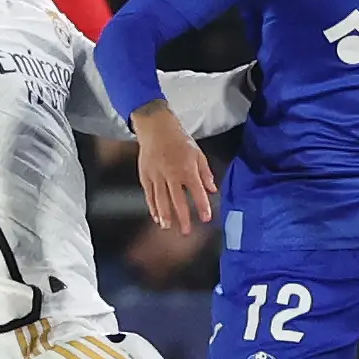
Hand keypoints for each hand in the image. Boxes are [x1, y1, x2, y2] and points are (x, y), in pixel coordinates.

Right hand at [132, 101, 213, 234]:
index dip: (202, 205)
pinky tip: (156, 217)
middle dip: (182, 217)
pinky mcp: (145, 175)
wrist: (156, 127)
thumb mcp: (198, 153)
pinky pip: (149, 194)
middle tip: (186, 231)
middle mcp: (171, 174)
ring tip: (167, 227)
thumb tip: (212, 189)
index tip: (206, 218)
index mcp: (187, 168)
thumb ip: (205, 173)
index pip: (196, 191)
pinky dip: (152, 207)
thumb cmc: (179, 140)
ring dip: (165, 215)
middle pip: (177, 200)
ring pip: (160, 199)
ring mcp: (157, 175)